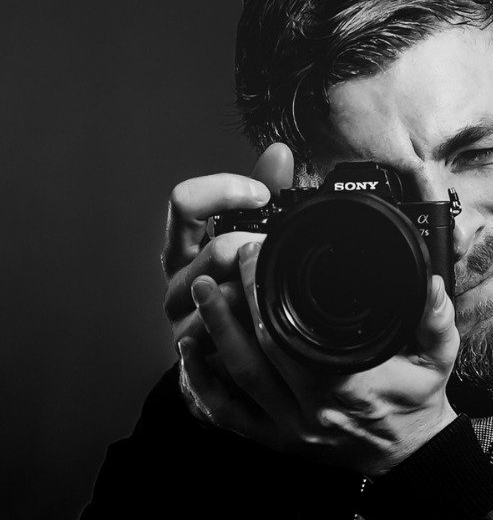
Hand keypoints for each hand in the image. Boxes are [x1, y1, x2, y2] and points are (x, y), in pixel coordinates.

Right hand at [162, 143, 292, 412]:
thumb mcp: (249, 237)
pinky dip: (254, 332)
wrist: (224, 367)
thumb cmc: (241, 290)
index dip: (224, 192)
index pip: (184, 203)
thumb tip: (279, 152)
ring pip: (224, 298)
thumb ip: (262, 196)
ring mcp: (184, 322)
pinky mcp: (199, 358)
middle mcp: (177, 283)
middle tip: (288, 256)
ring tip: (284, 291)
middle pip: (216, 251)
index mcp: (184, 247)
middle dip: (260, 250)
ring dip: (261, 293)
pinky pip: (228, 339)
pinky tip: (272, 328)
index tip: (263, 196)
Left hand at [179, 243, 458, 476]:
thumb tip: (429, 282)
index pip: (293, 336)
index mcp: (349, 388)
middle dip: (236, 302)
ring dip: (214, 332)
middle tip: (225, 261)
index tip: (260, 254)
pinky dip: (201, 387)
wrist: (410, 454)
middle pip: (258, 353)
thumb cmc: (419, 400)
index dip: (267, 293)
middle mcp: (312, 411)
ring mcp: (289, 429)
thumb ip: (434, 316)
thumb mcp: (438, 355)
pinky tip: (187, 355)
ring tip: (201, 291)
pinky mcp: (275, 441)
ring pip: (238, 379)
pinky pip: (228, 417)